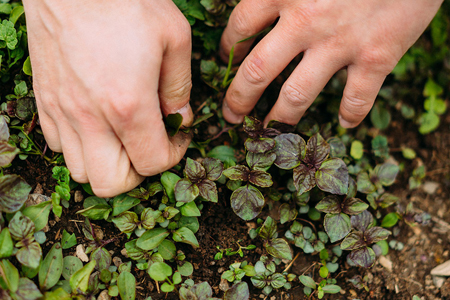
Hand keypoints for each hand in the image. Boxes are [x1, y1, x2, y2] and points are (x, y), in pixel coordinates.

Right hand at [23, 0, 192, 196]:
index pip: (151, 162)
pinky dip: (81, 145)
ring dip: (108, 162)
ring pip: (80, 170)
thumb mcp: (173, 37)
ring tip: (124, 136)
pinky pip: (58, 144)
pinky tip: (98, 121)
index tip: (179, 136)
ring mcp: (61, 110)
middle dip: (138, 174)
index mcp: (128, 104)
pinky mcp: (44, 99)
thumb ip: (179, 86)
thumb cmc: (125, 0)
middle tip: (151, 147)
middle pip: (110, 183)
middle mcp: (90, 116)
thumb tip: (180, 118)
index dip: (173, 156)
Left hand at [220, 0, 441, 126]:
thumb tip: (260, 11)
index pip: (240, 28)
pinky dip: (351, 115)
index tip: (226, 64)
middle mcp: (305, 21)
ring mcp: (340, 42)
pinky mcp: (377, 56)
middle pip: (257, 71)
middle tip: (232, 115)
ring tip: (270, 130)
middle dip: (239, 99)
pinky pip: (357, 98)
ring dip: (280, 118)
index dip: (228, 51)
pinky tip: (345, 123)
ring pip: (296, 94)